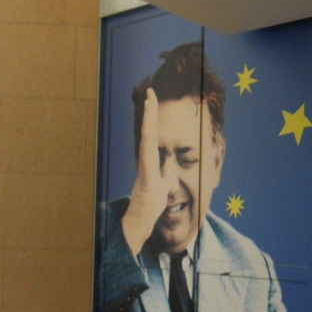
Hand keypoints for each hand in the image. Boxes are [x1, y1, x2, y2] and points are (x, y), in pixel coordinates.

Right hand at [122, 89, 169, 255]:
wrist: (141, 219)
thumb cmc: (151, 205)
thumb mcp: (164, 188)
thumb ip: (167, 180)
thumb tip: (170, 176)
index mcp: (150, 161)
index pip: (152, 135)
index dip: (153, 118)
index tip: (153, 101)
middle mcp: (146, 160)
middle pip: (148, 129)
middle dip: (149, 110)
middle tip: (150, 91)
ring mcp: (144, 166)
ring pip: (146, 136)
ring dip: (148, 118)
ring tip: (150, 99)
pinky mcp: (146, 174)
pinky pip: (147, 152)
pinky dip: (148, 138)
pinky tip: (149, 125)